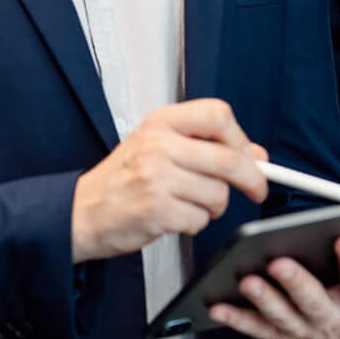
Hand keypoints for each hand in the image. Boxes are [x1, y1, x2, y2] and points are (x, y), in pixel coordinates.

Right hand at [71, 99, 268, 262]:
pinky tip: (175, 217)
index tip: (249, 155)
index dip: (241, 138)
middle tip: (257, 188)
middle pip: (229, 159)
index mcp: (161, 122)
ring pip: (218, 194)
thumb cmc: (122, 179)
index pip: (218, 115)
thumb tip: (256, 155)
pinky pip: (200, 219)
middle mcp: (159, 145)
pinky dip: (195, 223)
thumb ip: (207, 146)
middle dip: (252, 179)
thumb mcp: (160, 148)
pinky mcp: (157, 209)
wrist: (82, 211)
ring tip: (191, 203)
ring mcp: (157, 177)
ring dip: (214, 206)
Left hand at [210, 231, 339, 338]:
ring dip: (263, 299)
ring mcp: (302, 334)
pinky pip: (255, 330)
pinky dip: (235, 319)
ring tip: (249, 278)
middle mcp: (332, 324)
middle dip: (298, 284)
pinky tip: (216, 305)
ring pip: (280, 317)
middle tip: (281, 261)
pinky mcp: (279, 338)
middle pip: (314, 303)